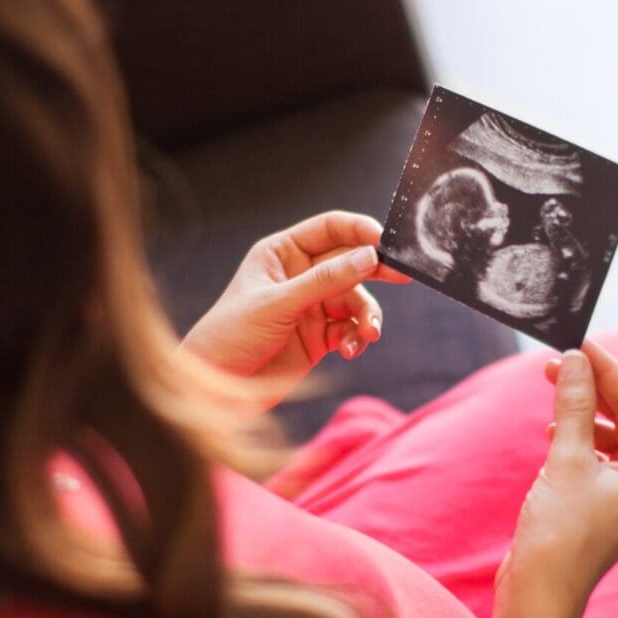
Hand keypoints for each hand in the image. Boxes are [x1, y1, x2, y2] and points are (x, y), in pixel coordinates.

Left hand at [177, 211, 407, 409]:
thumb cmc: (230, 335)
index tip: (385, 241)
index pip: (329, 229)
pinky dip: (356, 338)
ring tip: (367, 334)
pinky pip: (350, 330)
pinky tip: (350, 350)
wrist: (215, 388)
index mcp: (281, 253)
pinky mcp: (318, 337)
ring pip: (355, 300)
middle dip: (375, 270)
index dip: (359, 231)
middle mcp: (299, 276)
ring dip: (366, 316)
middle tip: (403, 275)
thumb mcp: (277, 304)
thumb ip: (324, 281)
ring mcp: (310, 307)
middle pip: (350, 262)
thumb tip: (368, 257)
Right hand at [500, 341, 617, 617]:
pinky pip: (599, 460)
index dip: (606, 369)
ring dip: (584, 413)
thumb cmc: (559, 532)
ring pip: (612, 439)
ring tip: (555, 393)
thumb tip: (576, 362)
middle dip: (593, 389)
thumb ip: (574, 405)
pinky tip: (555, 434)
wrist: (541, 591)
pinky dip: (579, 440)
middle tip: (557, 363)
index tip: (579, 342)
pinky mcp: (605, 509)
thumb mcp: (566, 458)